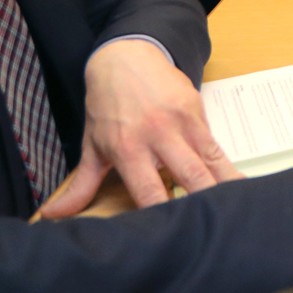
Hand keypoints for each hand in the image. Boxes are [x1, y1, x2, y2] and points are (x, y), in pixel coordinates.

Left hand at [38, 38, 238, 217]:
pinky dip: (228, 166)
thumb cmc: (107, 105)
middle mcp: (157, 136)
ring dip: (224, 185)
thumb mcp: (92, 145)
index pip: (148, 190)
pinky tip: (239, 184)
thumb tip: (54, 216)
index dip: (162, 213)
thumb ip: (81, 185)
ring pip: (209, 160)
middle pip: (189, 175)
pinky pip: (216, 144)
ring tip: (237, 210)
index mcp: (127, 148)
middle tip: (213, 225)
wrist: (126, 57)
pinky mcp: (197, 110)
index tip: (173, 235)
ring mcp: (181, 122)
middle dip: (203, 200)